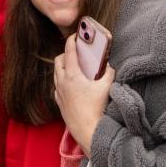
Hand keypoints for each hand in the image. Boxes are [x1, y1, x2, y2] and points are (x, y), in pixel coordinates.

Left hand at [53, 34, 113, 152]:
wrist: (88, 130)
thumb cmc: (97, 109)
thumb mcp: (107, 87)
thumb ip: (108, 73)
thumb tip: (108, 65)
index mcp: (72, 76)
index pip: (68, 52)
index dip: (71, 42)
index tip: (74, 36)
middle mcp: (62, 82)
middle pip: (58, 61)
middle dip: (66, 54)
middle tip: (76, 53)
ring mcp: (58, 93)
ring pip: (56, 74)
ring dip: (63, 67)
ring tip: (75, 68)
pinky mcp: (59, 102)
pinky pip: (57, 86)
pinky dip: (62, 80)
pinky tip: (71, 85)